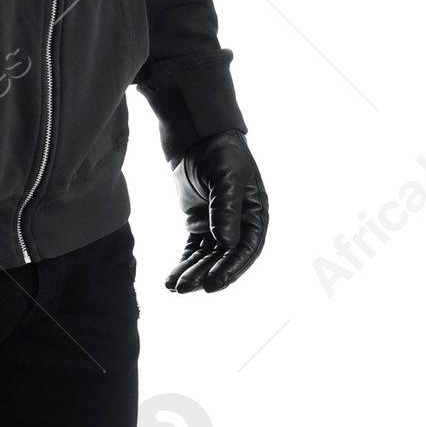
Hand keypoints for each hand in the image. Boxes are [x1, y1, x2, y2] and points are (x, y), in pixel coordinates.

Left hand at [168, 132, 267, 293]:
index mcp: (255, 215)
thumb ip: (226, 209)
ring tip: (173, 287)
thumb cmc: (220, 153)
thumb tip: (227, 242)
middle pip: (224, 258)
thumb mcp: (226, 177)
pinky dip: (183, 263)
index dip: (230, 268)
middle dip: (205, 274)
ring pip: (207, 257)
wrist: (198, 137)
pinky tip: (170, 278)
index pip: (245, 249)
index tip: (212, 283)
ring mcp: (219, 227)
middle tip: (186, 289)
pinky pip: (193, 250)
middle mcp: (240, 225)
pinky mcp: (200, 225)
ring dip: (192, 272)